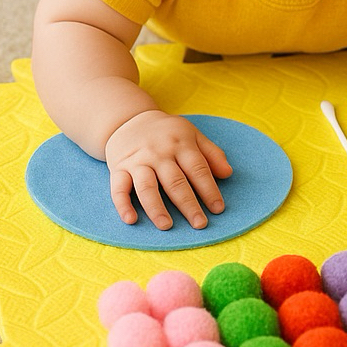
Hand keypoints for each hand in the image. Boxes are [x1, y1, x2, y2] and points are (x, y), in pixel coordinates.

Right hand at [105, 110, 231, 229]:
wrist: (129, 120)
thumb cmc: (167, 133)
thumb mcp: (192, 135)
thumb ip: (212, 153)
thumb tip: (228, 173)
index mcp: (181, 144)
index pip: (198, 169)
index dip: (209, 190)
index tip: (218, 209)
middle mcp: (159, 153)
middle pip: (175, 181)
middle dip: (188, 204)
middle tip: (199, 224)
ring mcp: (138, 161)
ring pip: (147, 187)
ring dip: (156, 208)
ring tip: (167, 226)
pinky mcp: (119, 168)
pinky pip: (118, 188)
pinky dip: (122, 204)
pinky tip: (130, 219)